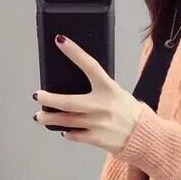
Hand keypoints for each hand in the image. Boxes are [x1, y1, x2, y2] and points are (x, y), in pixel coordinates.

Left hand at [33, 34, 143, 153]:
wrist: (143, 136)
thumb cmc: (128, 112)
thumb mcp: (117, 93)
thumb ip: (98, 89)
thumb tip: (71, 86)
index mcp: (109, 88)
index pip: (90, 65)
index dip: (75, 52)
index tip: (60, 41)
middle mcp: (103, 106)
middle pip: (68, 102)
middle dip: (49, 99)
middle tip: (37, 95)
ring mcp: (98, 123)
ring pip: (66, 121)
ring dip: (49, 118)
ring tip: (40, 116)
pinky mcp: (96, 139)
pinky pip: (74, 135)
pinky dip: (67, 133)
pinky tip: (64, 130)